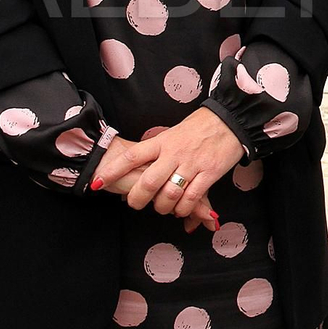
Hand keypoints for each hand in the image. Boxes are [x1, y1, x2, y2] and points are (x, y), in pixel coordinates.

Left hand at [97, 107, 244, 217]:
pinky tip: (181, 209)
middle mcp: (174, 153)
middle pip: (147, 183)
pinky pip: (191, 199)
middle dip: (137, 199)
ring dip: (161, 208)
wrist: (231, 118)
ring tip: (161, 208)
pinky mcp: (209, 173)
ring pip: (168, 195)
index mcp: (162, 141)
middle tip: (134, 204)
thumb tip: (140, 165)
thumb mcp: (174, 133)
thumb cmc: (201, 126)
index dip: (111, 172)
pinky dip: (183, 209)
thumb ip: (158, 149)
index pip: (131, 157)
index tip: (96, 183)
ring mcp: (192, 164)